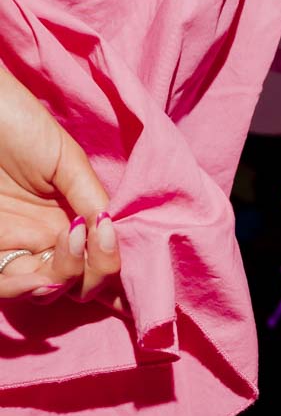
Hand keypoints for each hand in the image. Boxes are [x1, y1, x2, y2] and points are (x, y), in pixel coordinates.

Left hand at [0, 59, 122, 308]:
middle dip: (96, 274)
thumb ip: (93, 199)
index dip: (118, 277)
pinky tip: (41, 270)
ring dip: (66, 279)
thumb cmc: (18, 124)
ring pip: (50, 291)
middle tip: (92, 236)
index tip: (134, 270)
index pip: (100, 261)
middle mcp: (47, 238)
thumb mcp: (67, 160)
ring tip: (70, 241)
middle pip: (81, 284)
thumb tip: (112, 233)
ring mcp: (18, 245)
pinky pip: (9, 285)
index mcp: (72, 218)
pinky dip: (31, 287)